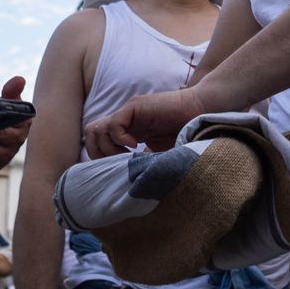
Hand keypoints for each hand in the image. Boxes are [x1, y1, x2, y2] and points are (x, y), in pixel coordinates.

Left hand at [82, 86, 204, 157]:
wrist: (199, 111)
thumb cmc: (183, 132)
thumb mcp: (158, 153)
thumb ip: (141, 160)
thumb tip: (126, 181)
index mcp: (126, 131)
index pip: (96, 141)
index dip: (101, 156)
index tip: (118, 166)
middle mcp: (123, 121)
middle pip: (90, 134)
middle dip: (99, 152)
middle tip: (118, 161)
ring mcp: (126, 113)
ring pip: (96, 129)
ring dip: (108, 147)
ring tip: (127, 153)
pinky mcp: (134, 107)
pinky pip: (114, 124)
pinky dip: (119, 139)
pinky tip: (135, 145)